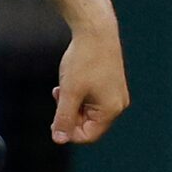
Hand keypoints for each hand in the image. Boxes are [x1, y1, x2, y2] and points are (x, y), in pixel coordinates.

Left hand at [51, 19, 128, 145]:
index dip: (68, 131)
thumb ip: (64, 118)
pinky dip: (76, 96)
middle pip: (87, 124)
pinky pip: (89, 100)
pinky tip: (68, 84)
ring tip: (62, 89)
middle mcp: (117, 104)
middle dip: (69, 115)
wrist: (95, 31)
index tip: (54, 120)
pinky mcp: (109, 85)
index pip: (88, 136)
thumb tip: (59, 140)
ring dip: (70, 104)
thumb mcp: (69, 93)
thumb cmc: (83, 61)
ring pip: (86, 112)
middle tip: (59, 96)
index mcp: (111, 109)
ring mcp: (114, 95)